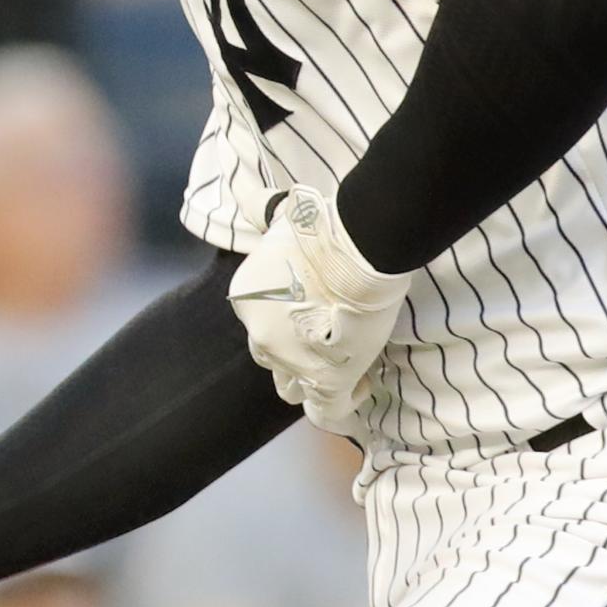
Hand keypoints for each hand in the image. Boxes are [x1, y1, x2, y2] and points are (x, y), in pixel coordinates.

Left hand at [227, 183, 410, 425]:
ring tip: (346, 366)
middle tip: (332, 339)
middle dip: (297, 352)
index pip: (262, 322)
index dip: (290, 321)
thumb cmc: (324, 229)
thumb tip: (257, 195)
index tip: (319, 310)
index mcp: (246, 299)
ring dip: (313, 379)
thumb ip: (267, 218)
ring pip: (292, 387)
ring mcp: (290, 361)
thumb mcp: (281, 220)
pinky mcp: (325, 379)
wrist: (356, 247)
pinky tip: (359, 390)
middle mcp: (259, 333)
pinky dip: (342, 404)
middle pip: (272, 355)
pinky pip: (326, 410)